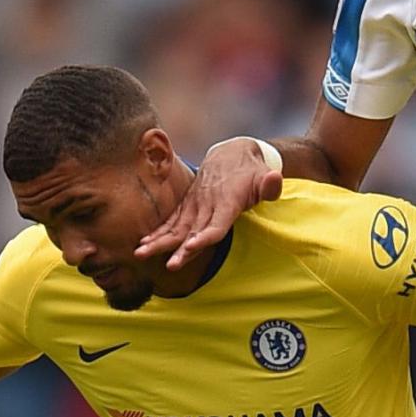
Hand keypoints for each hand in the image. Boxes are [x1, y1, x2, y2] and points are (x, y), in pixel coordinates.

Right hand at [138, 137, 281, 267]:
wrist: (232, 152)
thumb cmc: (253, 171)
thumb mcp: (266, 176)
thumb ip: (270, 184)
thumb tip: (274, 179)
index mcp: (227, 201)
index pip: (216, 225)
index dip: (204, 237)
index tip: (190, 247)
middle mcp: (207, 204)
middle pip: (191, 230)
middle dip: (177, 247)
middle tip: (167, 264)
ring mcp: (195, 204)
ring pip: (176, 226)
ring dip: (159, 241)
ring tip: (140, 253)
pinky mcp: (188, 205)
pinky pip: (172, 220)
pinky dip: (158, 232)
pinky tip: (143, 244)